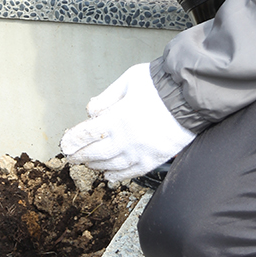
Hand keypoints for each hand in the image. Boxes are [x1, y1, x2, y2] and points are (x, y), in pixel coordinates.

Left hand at [60, 63, 195, 183]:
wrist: (190, 98)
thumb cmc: (160, 85)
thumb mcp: (128, 80)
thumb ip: (107, 97)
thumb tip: (91, 110)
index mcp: (117, 119)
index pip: (87, 134)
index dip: (73, 140)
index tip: (65, 145)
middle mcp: (125, 140)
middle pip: (95, 153)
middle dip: (80, 155)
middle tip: (71, 157)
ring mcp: (140, 152)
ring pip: (111, 165)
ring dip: (96, 165)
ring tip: (88, 164)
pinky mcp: (153, 160)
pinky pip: (131, 173)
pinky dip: (117, 176)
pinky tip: (109, 176)